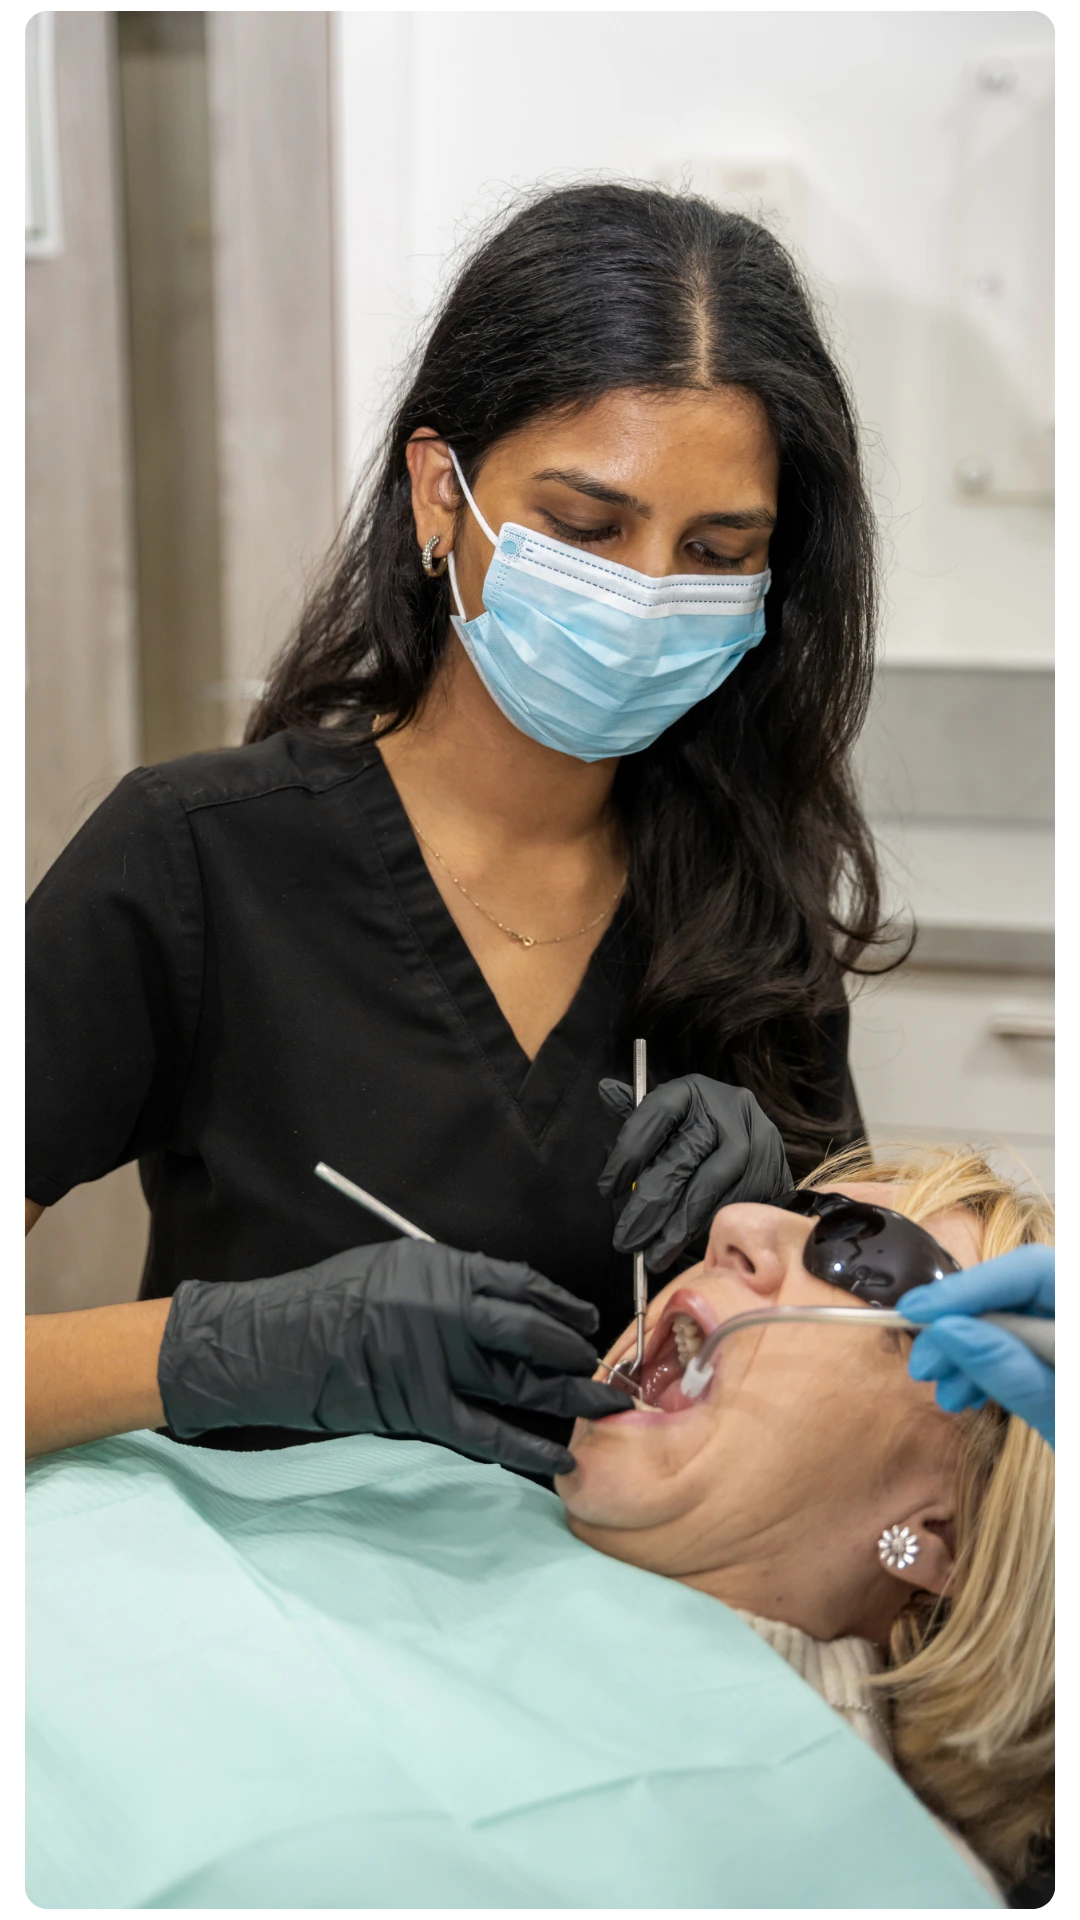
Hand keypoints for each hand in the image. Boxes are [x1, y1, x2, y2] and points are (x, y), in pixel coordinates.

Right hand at [158, 1239, 631, 1476]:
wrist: (276, 1341)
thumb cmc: (331, 1299)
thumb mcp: (397, 1266)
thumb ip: (451, 1281)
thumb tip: (501, 1302)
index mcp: (445, 1270)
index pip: (523, 1284)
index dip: (561, 1305)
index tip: (583, 1320)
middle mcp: (450, 1312)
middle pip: (532, 1333)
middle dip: (573, 1353)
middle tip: (602, 1369)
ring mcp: (438, 1363)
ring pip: (519, 1383)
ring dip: (565, 1397)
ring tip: (602, 1408)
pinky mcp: (422, 1409)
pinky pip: (487, 1433)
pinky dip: (528, 1448)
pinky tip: (561, 1459)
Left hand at [597, 1074, 791, 1272]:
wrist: (754, 1139)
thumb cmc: (697, 1130)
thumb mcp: (668, 1117)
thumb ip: (638, 1116)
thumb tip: (606, 1091)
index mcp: (691, 1091)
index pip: (655, 1116)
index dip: (629, 1154)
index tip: (608, 1189)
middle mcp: (725, 1109)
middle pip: (682, 1159)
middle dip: (650, 1205)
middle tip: (627, 1238)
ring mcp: (753, 1138)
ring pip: (710, 1187)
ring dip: (678, 1227)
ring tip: (653, 1254)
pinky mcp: (772, 1167)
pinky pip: (735, 1203)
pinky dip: (707, 1227)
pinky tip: (686, 1244)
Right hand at [902, 1246, 1055, 1448]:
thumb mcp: (1064, 1420)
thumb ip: (1012, 1372)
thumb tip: (948, 1330)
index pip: (1035, 1270)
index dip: (970, 1286)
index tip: (915, 1312)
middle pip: (1024, 1292)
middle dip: (965, 1325)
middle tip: (922, 1367)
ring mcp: (1073, 1341)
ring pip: (1023, 1320)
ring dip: (975, 1351)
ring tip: (947, 1395)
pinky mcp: (1066, 1361)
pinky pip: (1034, 1346)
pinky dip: (998, 1367)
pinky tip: (972, 1395)